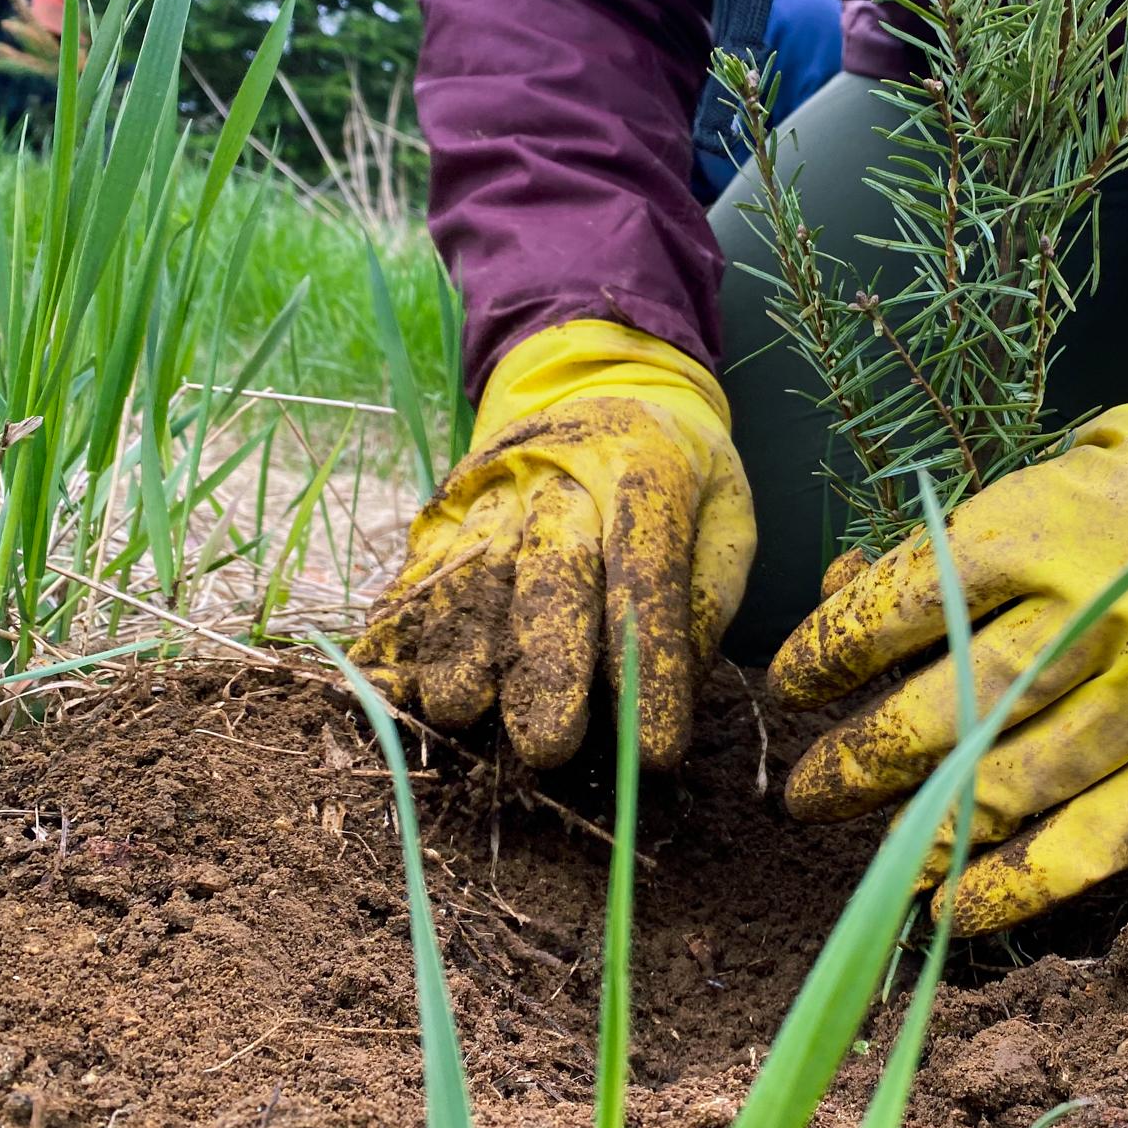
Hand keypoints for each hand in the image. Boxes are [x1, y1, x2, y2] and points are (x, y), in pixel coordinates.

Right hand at [352, 321, 754, 768]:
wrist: (594, 381)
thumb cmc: (677, 467)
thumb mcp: (726, 510)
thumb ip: (710, 592)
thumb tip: (679, 682)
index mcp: (644, 469)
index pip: (648, 572)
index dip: (651, 662)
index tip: (657, 747)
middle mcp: (560, 476)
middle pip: (549, 569)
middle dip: (546, 662)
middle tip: (548, 744)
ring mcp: (491, 489)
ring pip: (472, 571)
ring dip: (463, 649)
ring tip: (464, 714)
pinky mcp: (444, 508)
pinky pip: (420, 571)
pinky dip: (404, 628)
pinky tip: (401, 683)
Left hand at [768, 382, 1127, 933]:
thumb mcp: (1070, 465)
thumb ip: (970, 534)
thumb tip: (853, 587)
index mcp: (1054, 519)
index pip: (910, 597)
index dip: (833, 650)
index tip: (789, 686)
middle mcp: (1106, 607)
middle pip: (951, 702)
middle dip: (860, 756)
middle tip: (805, 792)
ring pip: (1018, 777)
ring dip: (923, 827)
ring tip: (868, 854)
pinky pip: (1105, 838)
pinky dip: (1022, 883)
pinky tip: (953, 910)